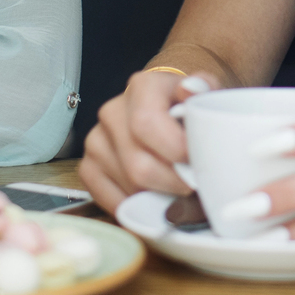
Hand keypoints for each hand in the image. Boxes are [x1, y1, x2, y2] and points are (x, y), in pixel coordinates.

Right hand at [80, 68, 215, 213]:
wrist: (169, 112)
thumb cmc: (189, 107)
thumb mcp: (205, 92)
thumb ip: (204, 88)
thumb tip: (189, 90)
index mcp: (142, 87)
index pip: (146, 124)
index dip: (175, 151)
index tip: (198, 163)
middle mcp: (112, 112)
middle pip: (139, 165)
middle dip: (173, 183)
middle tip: (195, 184)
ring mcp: (96, 141)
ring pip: (129, 186)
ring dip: (159, 195)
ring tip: (179, 188)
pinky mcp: (89, 168)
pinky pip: (111, 200)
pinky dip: (139, 207)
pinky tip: (157, 197)